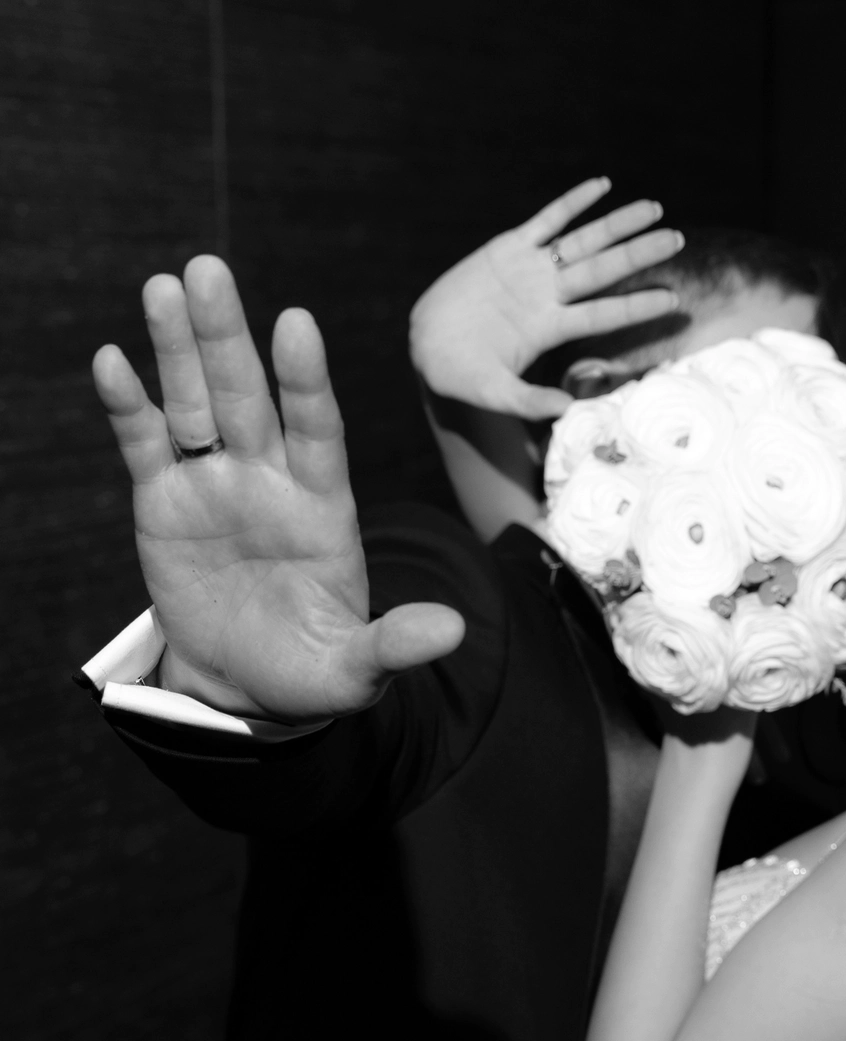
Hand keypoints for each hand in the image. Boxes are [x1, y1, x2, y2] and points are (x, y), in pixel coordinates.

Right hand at [92, 259, 464, 720]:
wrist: (246, 684)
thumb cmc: (310, 670)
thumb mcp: (355, 669)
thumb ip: (396, 644)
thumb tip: (452, 632)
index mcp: (322, 506)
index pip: (317, 431)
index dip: (306, 381)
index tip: (296, 325)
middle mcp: (269, 480)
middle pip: (247, 397)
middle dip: (227, 338)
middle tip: (208, 271)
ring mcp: (215, 485)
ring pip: (195, 404)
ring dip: (179, 348)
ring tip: (164, 288)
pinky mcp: (163, 502)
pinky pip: (145, 445)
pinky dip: (128, 406)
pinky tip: (112, 362)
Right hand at [409, 178, 683, 419]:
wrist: (429, 348)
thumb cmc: (462, 376)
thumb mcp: (496, 393)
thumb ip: (529, 401)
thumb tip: (567, 410)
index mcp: (549, 327)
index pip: (604, 313)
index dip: (637, 305)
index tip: (673, 299)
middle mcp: (548, 295)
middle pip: (604, 269)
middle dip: (639, 253)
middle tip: (677, 239)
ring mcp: (530, 269)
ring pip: (584, 240)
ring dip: (618, 224)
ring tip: (655, 208)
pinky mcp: (507, 248)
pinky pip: (545, 220)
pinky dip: (572, 202)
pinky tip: (601, 185)